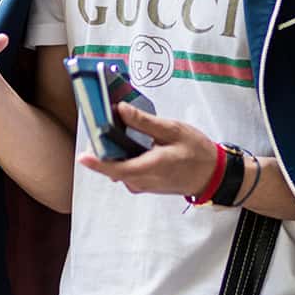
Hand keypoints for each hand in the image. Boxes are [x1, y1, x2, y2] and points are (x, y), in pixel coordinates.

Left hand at [79, 102, 219, 196]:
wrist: (211, 175)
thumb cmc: (196, 152)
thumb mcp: (174, 130)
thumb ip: (145, 122)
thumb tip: (121, 110)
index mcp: (153, 166)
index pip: (119, 168)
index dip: (98, 163)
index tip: (82, 156)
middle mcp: (143, 180)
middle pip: (112, 167)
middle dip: (102, 148)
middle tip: (97, 123)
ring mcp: (142, 185)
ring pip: (117, 169)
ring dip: (112, 151)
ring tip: (111, 127)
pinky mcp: (142, 184)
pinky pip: (125, 170)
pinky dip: (121, 157)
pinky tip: (126, 141)